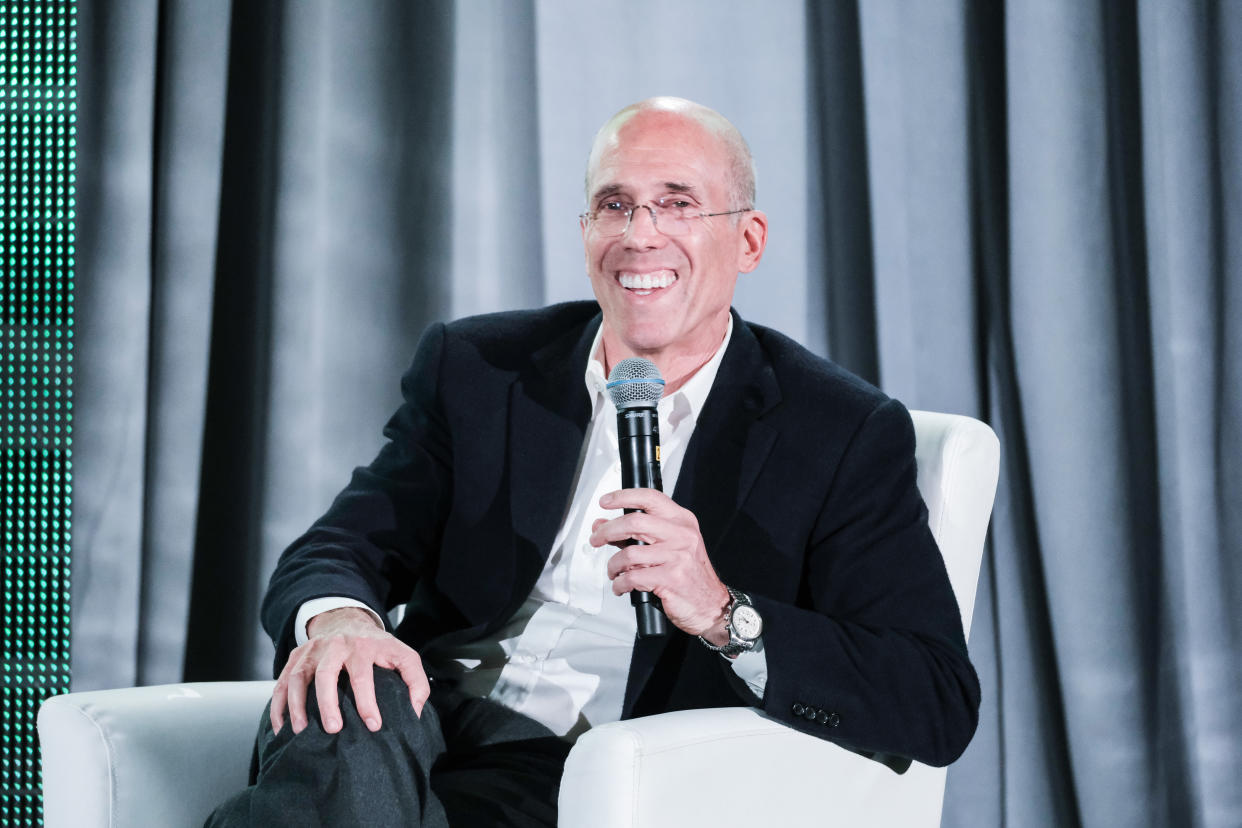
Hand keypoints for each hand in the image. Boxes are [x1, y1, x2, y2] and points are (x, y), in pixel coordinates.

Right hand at [270, 607, 429, 735]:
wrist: (347, 620)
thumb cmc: (378, 646)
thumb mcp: (404, 656)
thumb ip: (416, 682)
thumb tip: (415, 713)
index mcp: (363, 647)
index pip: (363, 676)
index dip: (368, 703)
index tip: (373, 725)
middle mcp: (335, 647)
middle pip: (326, 674)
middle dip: (328, 703)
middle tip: (333, 729)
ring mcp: (311, 652)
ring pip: (297, 678)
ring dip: (297, 706)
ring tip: (301, 731)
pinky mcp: (295, 658)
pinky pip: (280, 683)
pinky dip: (278, 706)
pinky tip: (281, 727)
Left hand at [591, 488, 730, 641]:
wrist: (711, 605)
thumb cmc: (690, 575)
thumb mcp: (670, 547)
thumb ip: (637, 535)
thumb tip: (604, 526)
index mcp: (682, 521)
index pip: (650, 498)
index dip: (623, 496)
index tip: (606, 501)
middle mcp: (682, 535)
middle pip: (634, 522)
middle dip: (607, 531)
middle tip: (596, 538)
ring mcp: (677, 556)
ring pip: (629, 553)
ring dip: (613, 565)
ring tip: (614, 571)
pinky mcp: (670, 578)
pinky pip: (632, 577)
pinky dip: (620, 583)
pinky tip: (622, 586)